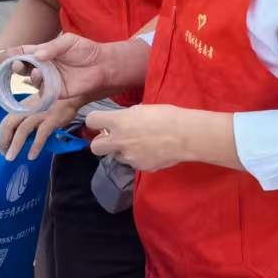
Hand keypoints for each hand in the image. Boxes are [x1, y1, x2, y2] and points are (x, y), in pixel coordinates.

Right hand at [0, 33, 112, 103]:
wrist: (102, 65)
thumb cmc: (86, 50)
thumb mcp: (68, 41)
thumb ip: (52, 47)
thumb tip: (36, 56)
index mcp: (43, 53)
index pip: (24, 52)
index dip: (14, 53)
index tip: (8, 54)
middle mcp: (43, 66)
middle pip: (23, 68)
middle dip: (16, 67)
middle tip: (16, 65)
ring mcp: (48, 80)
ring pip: (32, 80)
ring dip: (31, 76)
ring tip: (38, 71)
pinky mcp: (56, 92)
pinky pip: (43, 92)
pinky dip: (40, 88)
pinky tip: (42, 81)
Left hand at [0, 96, 81, 161]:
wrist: (72, 95)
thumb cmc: (53, 103)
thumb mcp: (36, 108)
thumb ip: (27, 118)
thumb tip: (18, 135)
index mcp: (23, 106)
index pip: (6, 120)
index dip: (2, 134)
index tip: (2, 147)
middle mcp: (28, 109)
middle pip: (10, 124)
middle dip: (4, 141)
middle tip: (4, 154)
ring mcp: (40, 114)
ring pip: (23, 130)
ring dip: (15, 146)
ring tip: (11, 158)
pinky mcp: (52, 119)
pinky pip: (41, 134)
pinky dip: (35, 146)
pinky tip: (31, 156)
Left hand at [85, 104, 200, 172]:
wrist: (186, 136)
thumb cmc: (166, 116)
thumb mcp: (141, 109)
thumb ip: (125, 117)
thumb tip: (119, 121)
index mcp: (118, 122)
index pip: (91, 120)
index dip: (96, 121)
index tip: (102, 122)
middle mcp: (119, 141)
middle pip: (95, 147)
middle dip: (101, 143)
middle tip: (113, 138)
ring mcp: (129, 157)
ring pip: (115, 156)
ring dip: (122, 150)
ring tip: (139, 144)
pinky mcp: (140, 168)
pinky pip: (133, 163)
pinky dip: (138, 158)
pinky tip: (151, 151)